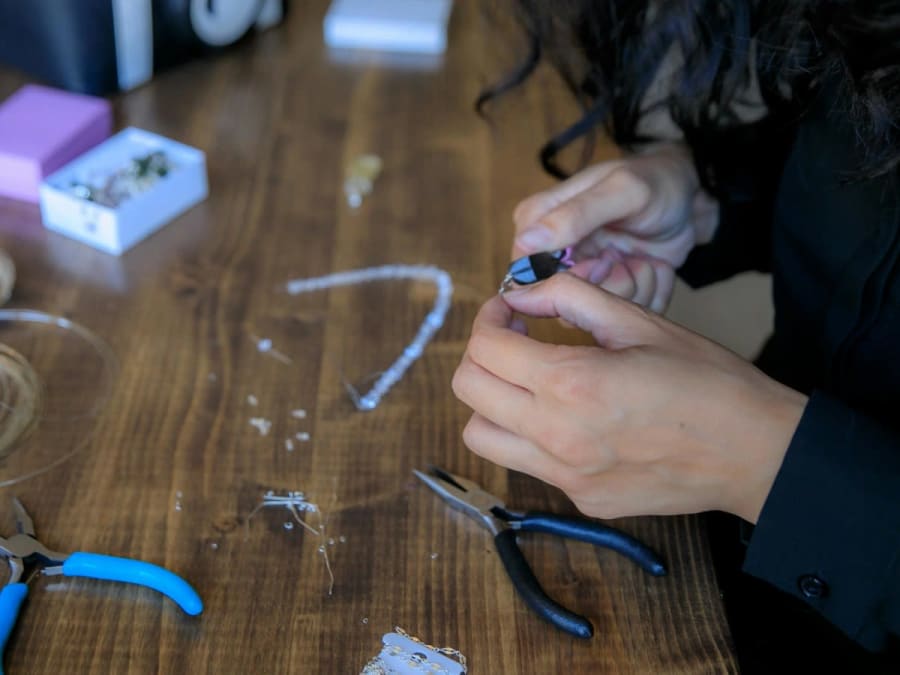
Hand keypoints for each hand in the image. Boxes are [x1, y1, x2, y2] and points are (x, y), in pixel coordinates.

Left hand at [452, 274, 806, 522]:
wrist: (755, 451)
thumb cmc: (706, 380)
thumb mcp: (638, 321)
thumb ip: (570, 296)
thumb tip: (523, 290)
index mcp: (571, 384)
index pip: (484, 347)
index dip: (488, 317)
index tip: (509, 310)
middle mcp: (557, 436)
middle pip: (467, 390)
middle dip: (481, 354)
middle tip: (513, 339)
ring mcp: (566, 476)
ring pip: (481, 435)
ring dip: (492, 401)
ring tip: (530, 383)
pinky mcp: (582, 499)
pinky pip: (528, 464)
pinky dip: (531, 436)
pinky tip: (571, 419)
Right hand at [511, 143, 718, 311]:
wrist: (690, 200)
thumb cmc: (654, 183)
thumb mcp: (621, 191)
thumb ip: (574, 215)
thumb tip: (527, 241)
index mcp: (538, 222)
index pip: (526, 273)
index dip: (568, 277)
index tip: (604, 259)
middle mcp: (551, 254)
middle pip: (559, 300)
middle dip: (607, 283)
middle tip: (628, 257)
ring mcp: (578, 275)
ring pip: (591, 313)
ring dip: (632, 289)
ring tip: (645, 260)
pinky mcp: (605, 292)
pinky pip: (619, 315)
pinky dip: (646, 295)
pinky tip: (652, 270)